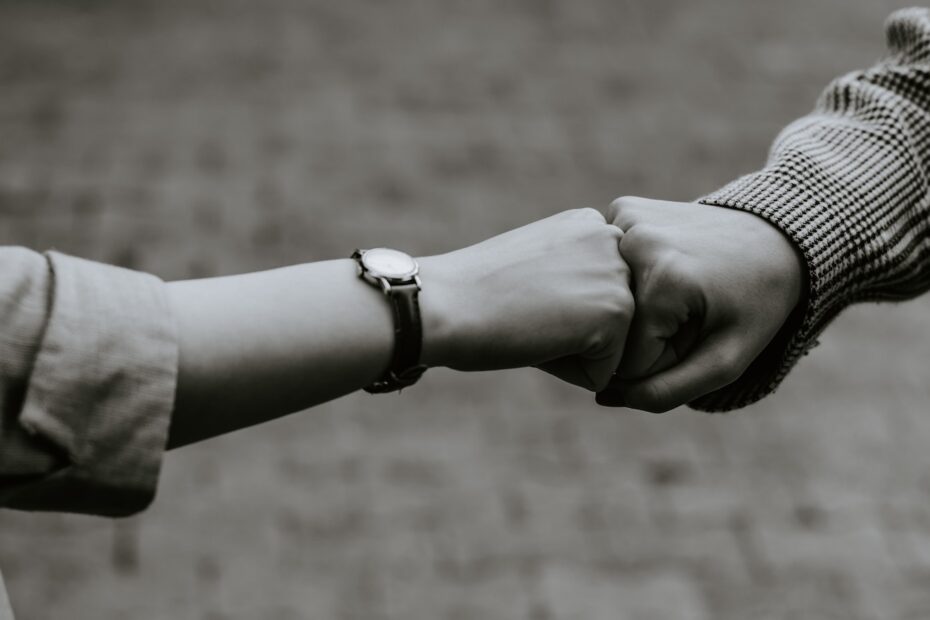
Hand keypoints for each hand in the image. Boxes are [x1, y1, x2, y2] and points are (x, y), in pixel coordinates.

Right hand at [418, 208, 632, 390]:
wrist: (444, 304)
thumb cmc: (475, 293)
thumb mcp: (536, 265)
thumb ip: (574, 276)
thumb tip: (596, 315)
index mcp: (592, 225)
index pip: (600, 297)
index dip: (558, 311)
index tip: (523, 294)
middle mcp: (613, 240)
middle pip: (611, 323)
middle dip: (571, 333)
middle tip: (525, 309)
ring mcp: (619, 274)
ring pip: (611, 348)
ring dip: (569, 351)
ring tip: (531, 321)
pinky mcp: (617, 312)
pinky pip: (604, 372)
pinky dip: (567, 371)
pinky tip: (536, 339)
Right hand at [597, 197, 804, 411]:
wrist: (777, 236)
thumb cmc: (755, 304)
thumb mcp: (726, 362)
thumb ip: (668, 393)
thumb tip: (602, 397)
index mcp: (663, 279)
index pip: (629, 359)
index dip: (664, 361)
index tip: (697, 336)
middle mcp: (634, 241)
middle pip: (614, 326)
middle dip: (648, 334)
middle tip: (691, 313)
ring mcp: (624, 218)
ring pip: (606, 298)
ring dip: (636, 307)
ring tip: (678, 291)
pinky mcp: (620, 208)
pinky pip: (607, 266)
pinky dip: (630, 276)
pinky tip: (662, 267)